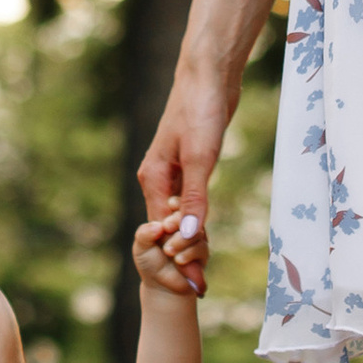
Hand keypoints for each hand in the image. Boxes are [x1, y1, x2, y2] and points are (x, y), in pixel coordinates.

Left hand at [132, 207, 204, 300]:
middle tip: (167, 227)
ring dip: (181, 240)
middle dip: (177, 220)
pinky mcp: (202, 254)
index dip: (175, 202)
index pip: (177, 203)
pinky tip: (178, 259)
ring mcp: (195, 239)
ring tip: (168, 251)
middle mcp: (184, 226)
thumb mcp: (141, 246)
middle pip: (189, 214)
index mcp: (170, 219)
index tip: (169, 205)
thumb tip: (159, 226)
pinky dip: (189, 252)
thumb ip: (145, 233)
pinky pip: (201, 247)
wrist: (161, 286)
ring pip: (195, 231)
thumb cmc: (150, 262)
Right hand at [138, 62, 231, 291]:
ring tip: (204, 266)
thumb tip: (190, 238)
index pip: (162, 231)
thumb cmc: (200, 111)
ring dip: (191, 238)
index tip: (195, 286)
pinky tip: (205, 232)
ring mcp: (173, 170)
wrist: (209, 76)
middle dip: (184, 254)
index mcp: (153, 178)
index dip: (178, 259)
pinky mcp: (189, 162)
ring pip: (180, 215)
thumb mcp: (200, 159)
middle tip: (202, 285)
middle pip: (169, 226)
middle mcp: (159, 177)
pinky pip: (190, 200)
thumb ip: (194, 199)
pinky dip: (197, 218)